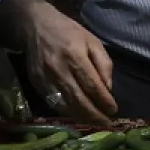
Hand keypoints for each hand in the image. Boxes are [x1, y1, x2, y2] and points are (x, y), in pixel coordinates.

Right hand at [17, 0, 116, 121]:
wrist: (36, 26)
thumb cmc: (69, 32)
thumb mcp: (92, 41)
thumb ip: (103, 64)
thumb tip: (108, 89)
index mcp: (75, 55)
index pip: (92, 85)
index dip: (104, 101)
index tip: (114, 110)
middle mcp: (59, 69)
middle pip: (78, 99)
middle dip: (94, 115)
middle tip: (106, 123)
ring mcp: (45, 78)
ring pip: (65, 105)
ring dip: (81, 117)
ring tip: (94, 123)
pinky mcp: (36, 83)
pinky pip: (53, 103)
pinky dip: (67, 112)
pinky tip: (78, 115)